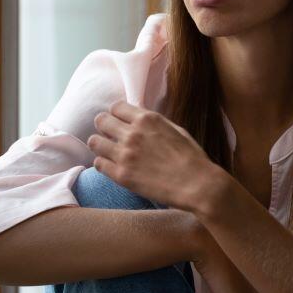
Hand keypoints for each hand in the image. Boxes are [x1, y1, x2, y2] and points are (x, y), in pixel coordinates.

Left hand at [87, 101, 222, 210]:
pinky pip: (98, 164)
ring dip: (101, 145)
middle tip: (110, 136)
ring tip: (109, 151)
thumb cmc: (191, 157)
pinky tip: (112, 166)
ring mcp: (125, 154)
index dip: (116, 114)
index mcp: (147, 119)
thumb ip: (153, 123)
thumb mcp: (174, 129)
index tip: (119, 122)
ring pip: (94, 142)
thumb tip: (137, 119)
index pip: (116, 107)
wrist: (197, 184)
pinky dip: (103, 163)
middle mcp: (132, 133)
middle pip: (101, 120)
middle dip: (105, 127)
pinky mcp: (121, 175)